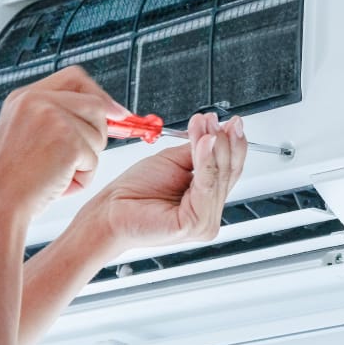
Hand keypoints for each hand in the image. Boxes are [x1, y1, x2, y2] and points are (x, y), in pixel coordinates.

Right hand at [0, 66, 129, 218]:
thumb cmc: (11, 180)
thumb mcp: (25, 134)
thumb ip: (59, 116)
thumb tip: (112, 110)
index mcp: (24, 97)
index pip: (75, 78)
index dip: (99, 94)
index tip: (115, 111)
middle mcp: (36, 101)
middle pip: (95, 104)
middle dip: (98, 132)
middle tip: (79, 157)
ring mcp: (52, 118)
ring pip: (99, 133)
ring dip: (87, 159)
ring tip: (57, 173)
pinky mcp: (67, 140)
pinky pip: (94, 159)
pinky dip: (82, 177)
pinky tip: (58, 184)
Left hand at [93, 113, 247, 251]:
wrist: (110, 211)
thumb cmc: (134, 192)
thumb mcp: (173, 161)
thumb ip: (198, 152)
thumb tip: (215, 133)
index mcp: (206, 200)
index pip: (230, 169)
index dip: (233, 144)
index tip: (230, 122)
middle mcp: (209, 214)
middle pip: (229, 172)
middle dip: (223, 140)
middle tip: (215, 120)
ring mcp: (205, 222)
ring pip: (220, 176)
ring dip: (214, 145)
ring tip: (206, 125)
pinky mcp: (196, 224)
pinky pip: (207, 186)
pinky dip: (206, 160)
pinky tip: (204, 142)